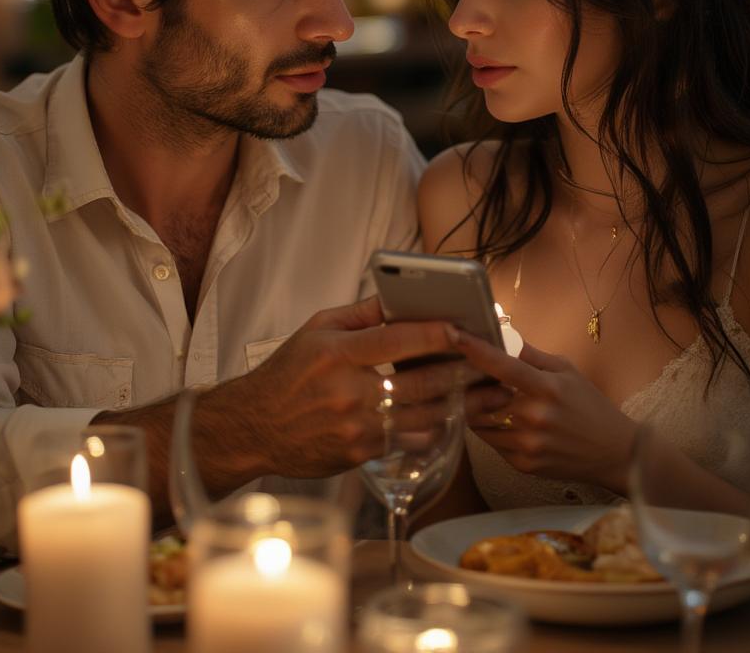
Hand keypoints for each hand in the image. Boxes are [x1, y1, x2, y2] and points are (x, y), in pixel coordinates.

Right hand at [200, 298, 510, 481]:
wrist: (255, 428)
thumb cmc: (288, 373)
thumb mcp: (316, 329)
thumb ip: (360, 313)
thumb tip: (398, 297)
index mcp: (339, 352)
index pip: (399, 340)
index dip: (438, 334)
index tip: (467, 329)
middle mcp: (350, 390)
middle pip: (422, 381)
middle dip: (464, 373)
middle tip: (495, 366)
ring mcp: (357, 426)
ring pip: (423, 414)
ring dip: (462, 405)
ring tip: (491, 394)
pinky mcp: (360, 453)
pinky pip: (409, 439)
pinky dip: (435, 427)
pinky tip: (456, 418)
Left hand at [453, 329, 637, 493]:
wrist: (614, 453)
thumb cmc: (590, 406)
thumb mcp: (567, 371)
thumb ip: (531, 355)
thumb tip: (503, 333)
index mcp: (546, 388)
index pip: (501, 366)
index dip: (474, 349)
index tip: (452, 335)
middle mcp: (533, 417)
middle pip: (479, 399)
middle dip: (470, 387)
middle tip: (468, 378)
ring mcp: (527, 444)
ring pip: (479, 424)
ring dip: (477, 410)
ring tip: (487, 401)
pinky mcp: (523, 465)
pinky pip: (491, 444)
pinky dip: (491, 430)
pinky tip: (505, 423)